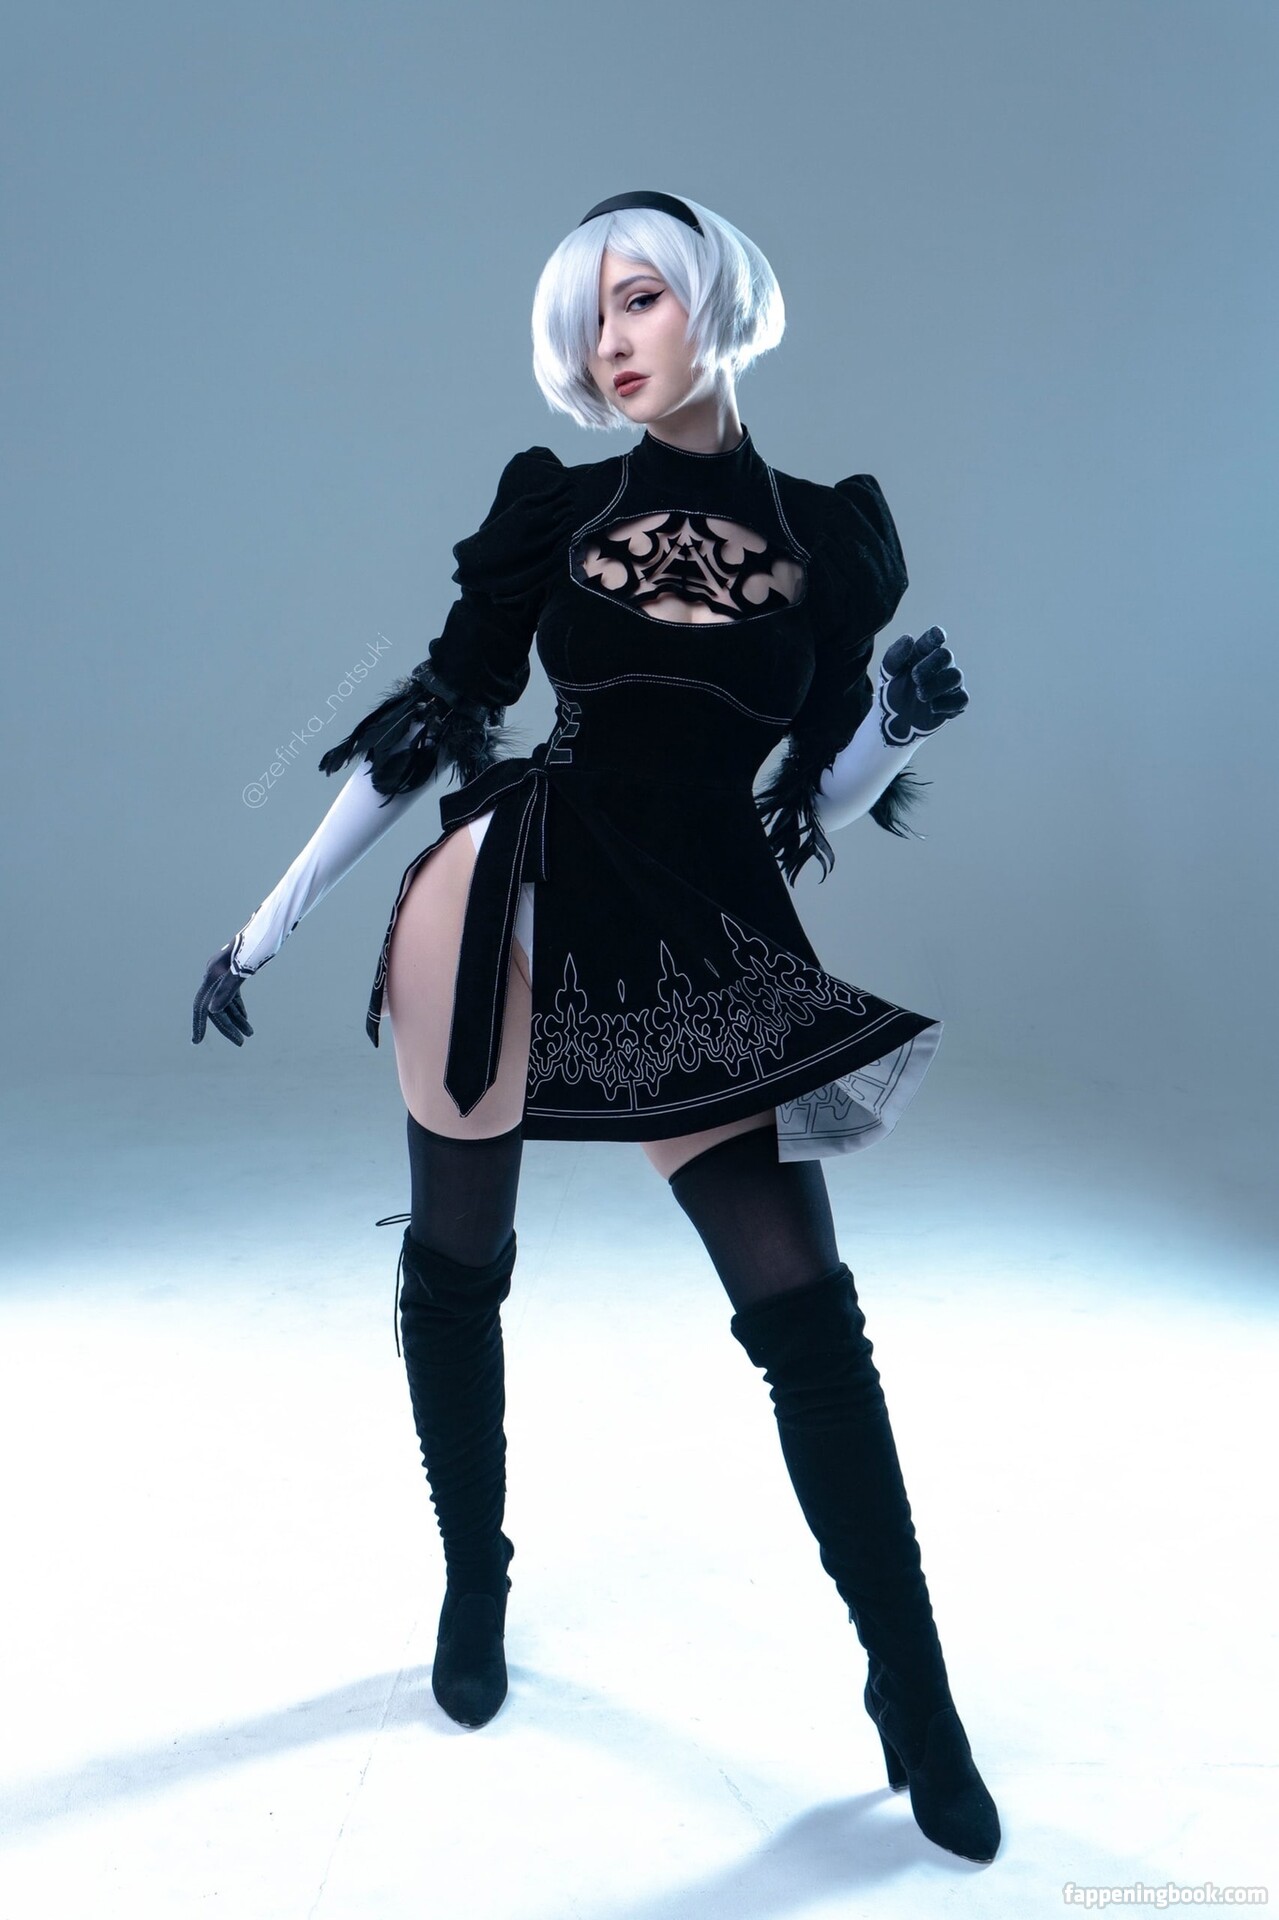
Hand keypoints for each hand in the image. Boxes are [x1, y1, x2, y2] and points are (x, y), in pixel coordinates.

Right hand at [192, 941, 254, 1046]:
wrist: (272, 926)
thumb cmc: (260, 944)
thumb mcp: (244, 969)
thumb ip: (228, 990)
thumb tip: (212, 1011)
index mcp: (213, 972)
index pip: (202, 1004)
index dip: (199, 1024)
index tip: (196, 1041)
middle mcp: (215, 972)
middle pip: (216, 1006)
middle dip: (227, 1026)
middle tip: (241, 1043)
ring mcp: (225, 972)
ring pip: (226, 1001)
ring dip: (237, 1019)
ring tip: (249, 1034)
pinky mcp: (236, 971)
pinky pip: (233, 994)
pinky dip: (239, 1008)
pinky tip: (246, 1019)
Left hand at [878, 626, 968, 747]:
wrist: (893, 720)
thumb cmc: (893, 689)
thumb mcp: (888, 671)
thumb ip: (896, 655)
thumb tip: (909, 639)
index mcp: (924, 652)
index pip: (933, 638)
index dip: (936, 636)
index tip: (938, 637)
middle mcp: (941, 665)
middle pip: (946, 656)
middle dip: (931, 665)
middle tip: (914, 678)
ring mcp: (950, 684)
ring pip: (956, 677)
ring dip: (938, 685)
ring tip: (920, 695)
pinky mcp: (955, 704)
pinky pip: (961, 700)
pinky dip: (947, 704)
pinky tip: (932, 708)